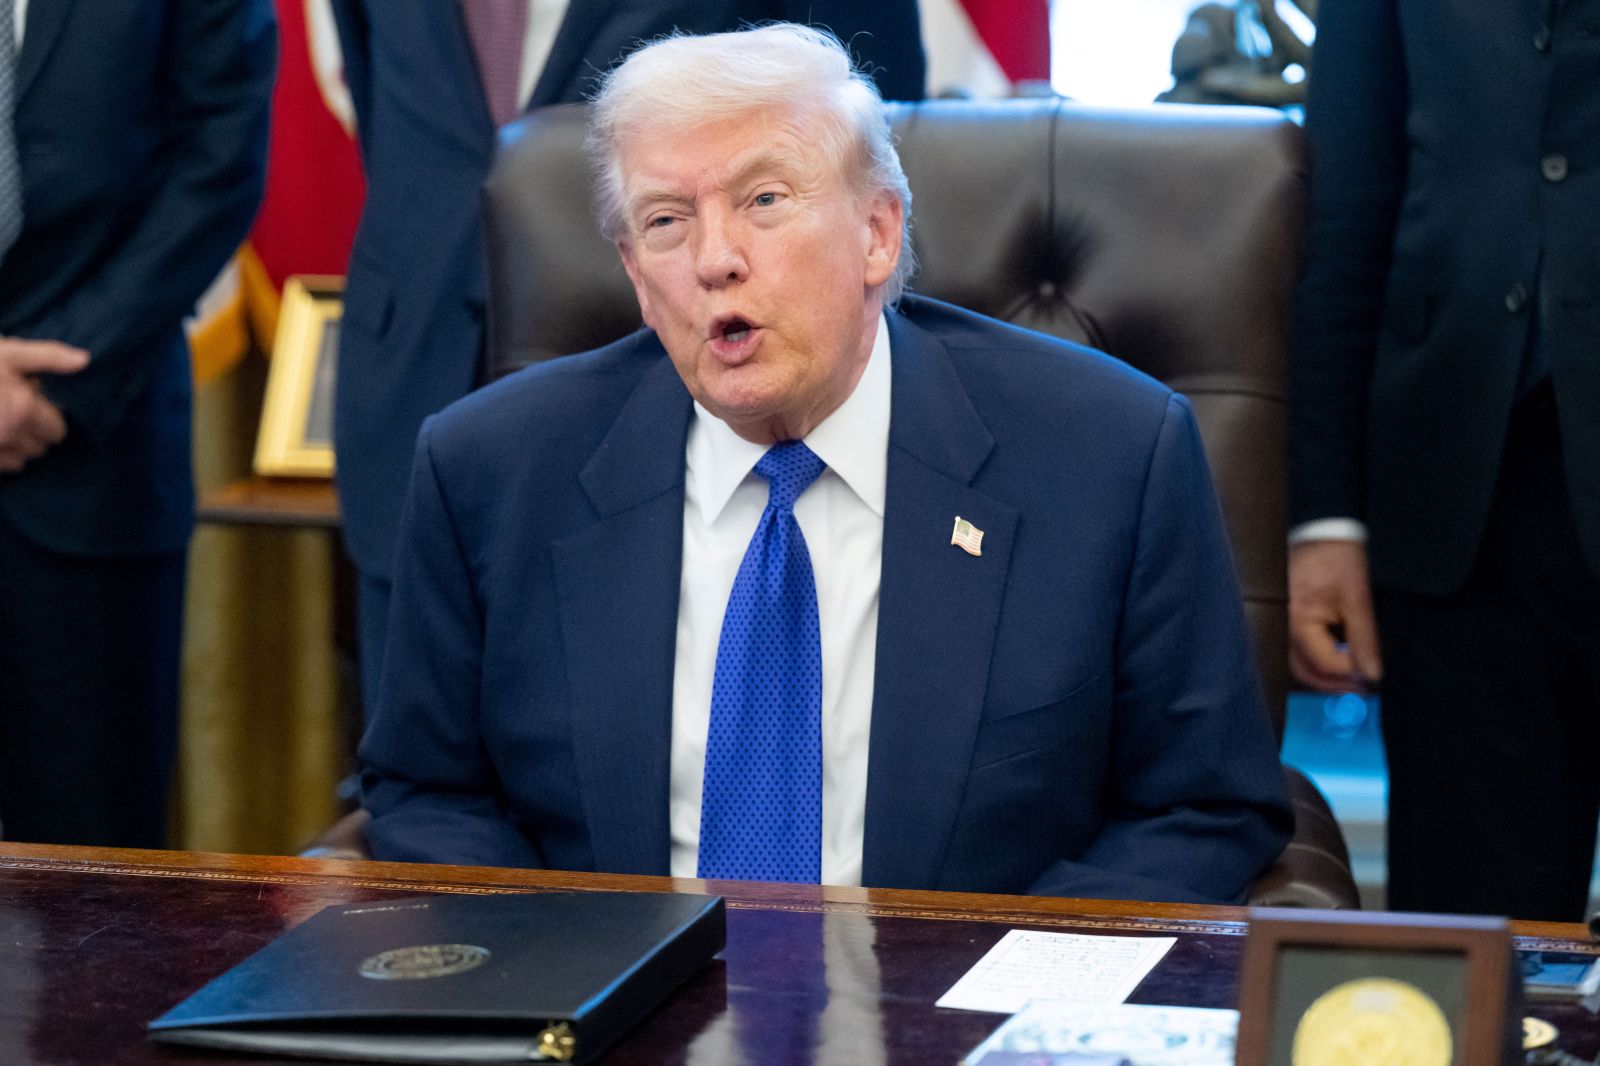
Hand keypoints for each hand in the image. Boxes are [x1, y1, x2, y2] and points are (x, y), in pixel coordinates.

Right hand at [0, 337, 89, 472]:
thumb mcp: (8, 352)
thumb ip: (48, 357)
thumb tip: (86, 361)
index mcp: (22, 409)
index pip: (57, 431)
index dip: (48, 417)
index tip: (34, 404)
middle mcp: (7, 436)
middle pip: (40, 449)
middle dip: (32, 432)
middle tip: (14, 411)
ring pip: (19, 462)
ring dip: (14, 447)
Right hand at [1289, 539, 1382, 692]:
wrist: (1323, 532)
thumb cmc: (1339, 560)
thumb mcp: (1358, 599)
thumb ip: (1364, 640)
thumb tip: (1372, 674)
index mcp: (1297, 620)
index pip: (1322, 662)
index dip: (1349, 674)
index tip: (1373, 678)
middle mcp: (1281, 626)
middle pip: (1302, 671)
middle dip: (1333, 685)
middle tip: (1363, 690)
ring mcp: (1280, 624)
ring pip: (1297, 665)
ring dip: (1324, 678)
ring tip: (1352, 681)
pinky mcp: (1285, 621)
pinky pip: (1297, 652)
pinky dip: (1316, 663)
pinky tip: (1336, 665)